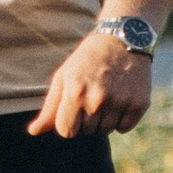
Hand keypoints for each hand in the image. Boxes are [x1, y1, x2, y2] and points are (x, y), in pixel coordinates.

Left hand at [27, 28, 154, 139]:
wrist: (123, 40)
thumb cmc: (87, 60)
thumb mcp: (64, 77)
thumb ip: (50, 107)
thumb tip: (33, 132)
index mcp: (75, 92)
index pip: (66, 132)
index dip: (68, 122)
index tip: (73, 108)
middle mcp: (98, 99)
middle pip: (87, 132)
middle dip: (86, 119)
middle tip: (92, 94)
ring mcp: (120, 102)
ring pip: (106, 131)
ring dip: (104, 119)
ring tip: (106, 95)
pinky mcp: (139, 104)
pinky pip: (124, 128)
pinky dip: (121, 118)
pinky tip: (120, 98)